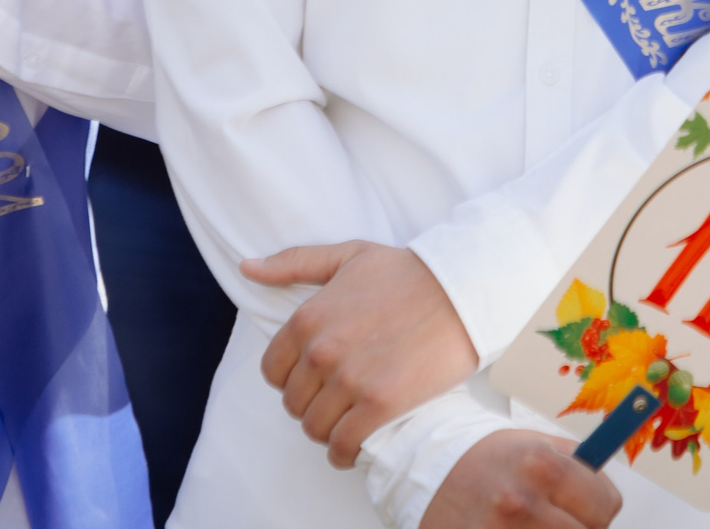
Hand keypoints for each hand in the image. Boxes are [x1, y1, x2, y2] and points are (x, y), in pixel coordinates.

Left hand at [245, 240, 478, 467]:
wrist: (462, 290)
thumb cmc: (407, 272)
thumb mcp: (347, 257)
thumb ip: (294, 263)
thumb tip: (248, 267)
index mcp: (307, 319)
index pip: (273, 372)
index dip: (291, 380)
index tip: (312, 381)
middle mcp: (321, 352)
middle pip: (294, 403)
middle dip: (311, 405)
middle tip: (335, 402)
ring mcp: (349, 380)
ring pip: (315, 428)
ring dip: (327, 430)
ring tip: (346, 423)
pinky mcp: (380, 405)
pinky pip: (344, 445)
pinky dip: (343, 453)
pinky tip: (354, 448)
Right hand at [418, 431, 620, 528]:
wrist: (429, 472)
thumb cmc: (488, 460)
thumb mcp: (536, 444)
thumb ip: (579, 466)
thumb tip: (609, 495)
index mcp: (541, 466)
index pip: (605, 506)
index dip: (599, 507)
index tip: (589, 506)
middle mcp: (521, 503)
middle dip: (578, 528)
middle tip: (558, 518)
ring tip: (535, 525)